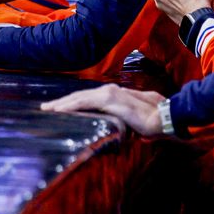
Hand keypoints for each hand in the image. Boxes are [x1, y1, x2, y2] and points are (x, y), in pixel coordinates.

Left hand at [41, 83, 164, 136]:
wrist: (167, 117)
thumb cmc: (154, 118)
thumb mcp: (132, 116)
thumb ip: (119, 116)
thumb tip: (111, 122)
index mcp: (114, 93)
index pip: (87, 97)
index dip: (72, 102)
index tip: (59, 108)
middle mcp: (109, 90)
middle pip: (79, 96)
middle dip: (62, 102)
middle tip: (46, 108)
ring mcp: (108, 93)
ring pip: (78, 98)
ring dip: (62, 104)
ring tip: (48, 109)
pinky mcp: (109, 100)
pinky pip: (84, 103)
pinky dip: (70, 106)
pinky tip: (59, 110)